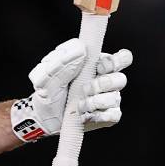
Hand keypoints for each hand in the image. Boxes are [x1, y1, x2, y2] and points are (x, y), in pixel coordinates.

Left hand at [10, 40, 131, 141]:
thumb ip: (64, 59)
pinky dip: (99, 116)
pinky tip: (85, 116)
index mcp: (96, 65)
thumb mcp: (48, 73)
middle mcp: (105, 81)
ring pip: (115, 98)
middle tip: (85, 89)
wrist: (41, 117)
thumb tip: (82, 48)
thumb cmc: (46, 90)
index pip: (122, 58)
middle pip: (121, 79)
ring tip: (79, 105)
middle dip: (103, 84)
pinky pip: (114, 115)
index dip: (115, 62)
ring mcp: (107, 99)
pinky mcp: (106, 117)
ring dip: (95, 102)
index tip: (99, 67)